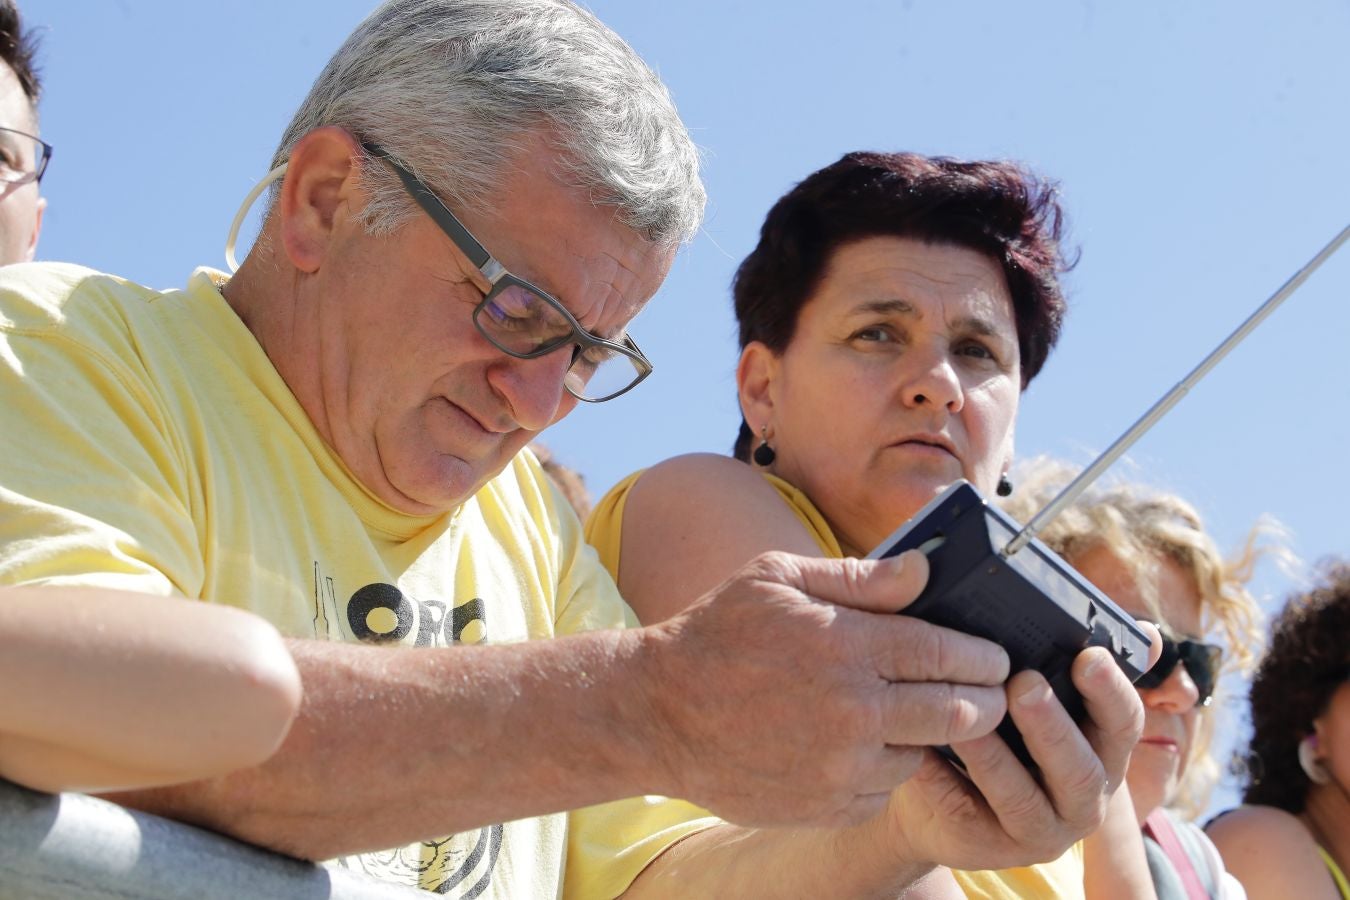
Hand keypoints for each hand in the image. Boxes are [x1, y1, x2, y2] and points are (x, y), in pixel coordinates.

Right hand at [637, 550, 1011, 827]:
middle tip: (989, 693)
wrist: (657, 713)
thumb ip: (858, 577)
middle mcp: (853, 710)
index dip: (984, 655)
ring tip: (914, 715)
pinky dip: (884, 769)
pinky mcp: (826, 806)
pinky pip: (883, 790)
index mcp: (847, 645)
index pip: (948, 653)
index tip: (996, 657)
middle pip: (959, 712)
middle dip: (985, 701)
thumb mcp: (778, 578)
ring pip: (924, 755)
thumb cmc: (718, 633)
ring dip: (929, 737)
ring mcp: (840, 766)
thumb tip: (925, 569)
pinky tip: (863, 745)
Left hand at [875, 643, 1147, 870]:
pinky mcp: (993, 848)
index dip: (1112, 691)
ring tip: (967, 718)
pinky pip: (968, 815)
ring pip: (1024, 799)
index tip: (1087, 656)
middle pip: (1082, 769)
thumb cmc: (994, 725)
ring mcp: (1042, 830)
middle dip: (1052, 726)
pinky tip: (921, 750)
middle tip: (1024, 684)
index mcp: (1100, 750)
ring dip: (995, 756)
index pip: (1124, 723)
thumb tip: (1141, 629)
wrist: (934, 790)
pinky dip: (944, 780)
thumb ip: (1066, 659)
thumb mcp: (1026, 693)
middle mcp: (1083, 796)